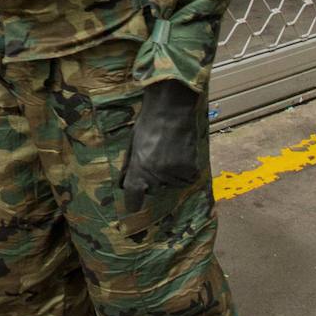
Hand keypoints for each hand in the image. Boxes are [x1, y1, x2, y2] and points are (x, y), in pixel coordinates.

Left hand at [121, 80, 203, 212]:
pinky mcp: (190, 170)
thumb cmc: (149, 123)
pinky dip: (185, 171)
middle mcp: (156, 175)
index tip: (133, 207)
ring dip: (170, 174)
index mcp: (139, 168)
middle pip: (154, 190)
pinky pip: (186, 179)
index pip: (133, 196)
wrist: (171, 108)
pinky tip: (180, 153)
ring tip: (169, 151)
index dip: (133, 203)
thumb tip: (125, 183)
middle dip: (153, 180)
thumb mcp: (133, 144)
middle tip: (156, 158)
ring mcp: (174, 173)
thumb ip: (130, 166)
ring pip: (171, 184)